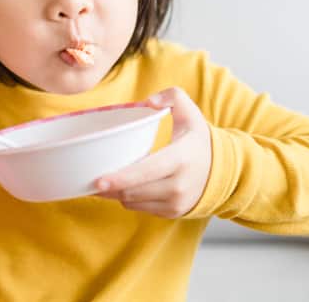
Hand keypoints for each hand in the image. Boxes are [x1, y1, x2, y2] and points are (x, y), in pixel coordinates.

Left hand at [95, 87, 211, 218]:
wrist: (221, 170)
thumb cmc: (197, 138)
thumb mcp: (189, 111)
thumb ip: (171, 96)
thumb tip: (148, 102)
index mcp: (180, 158)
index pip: (146, 171)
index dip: (121, 177)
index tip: (98, 180)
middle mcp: (178, 185)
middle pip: (133, 190)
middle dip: (108, 186)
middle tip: (87, 178)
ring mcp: (175, 202)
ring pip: (132, 201)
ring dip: (116, 192)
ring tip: (104, 179)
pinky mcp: (171, 213)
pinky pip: (139, 208)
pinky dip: (128, 197)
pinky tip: (124, 185)